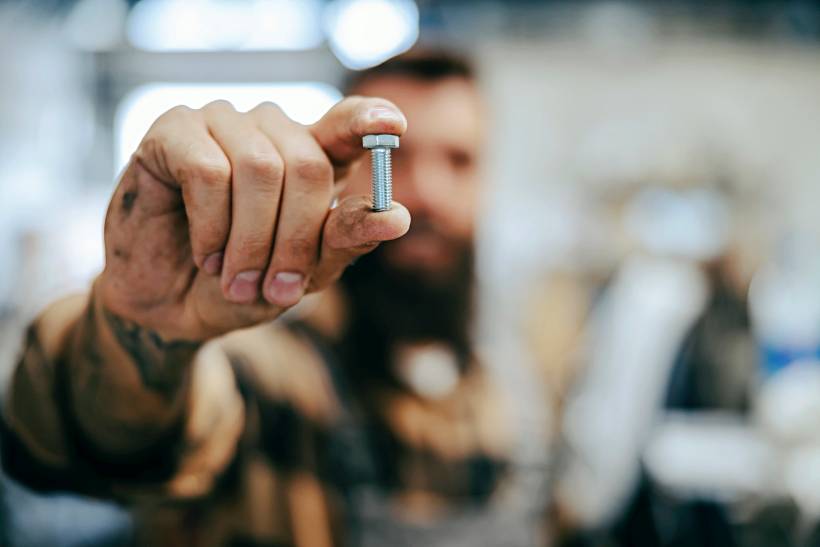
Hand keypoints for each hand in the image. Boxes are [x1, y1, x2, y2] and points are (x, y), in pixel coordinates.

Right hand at [97, 98, 408, 340]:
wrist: (172, 309)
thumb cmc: (244, 286)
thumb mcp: (303, 275)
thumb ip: (345, 242)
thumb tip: (396, 217)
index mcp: (313, 157)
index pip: (348, 124)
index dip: (367, 121)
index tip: (394, 126)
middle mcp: (272, 130)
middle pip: (307, 164)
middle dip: (294, 240)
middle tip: (276, 289)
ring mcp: (223, 123)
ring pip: (259, 168)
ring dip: (249, 241)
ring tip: (235, 280)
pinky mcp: (174, 130)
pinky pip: (208, 171)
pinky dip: (211, 227)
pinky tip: (206, 254)